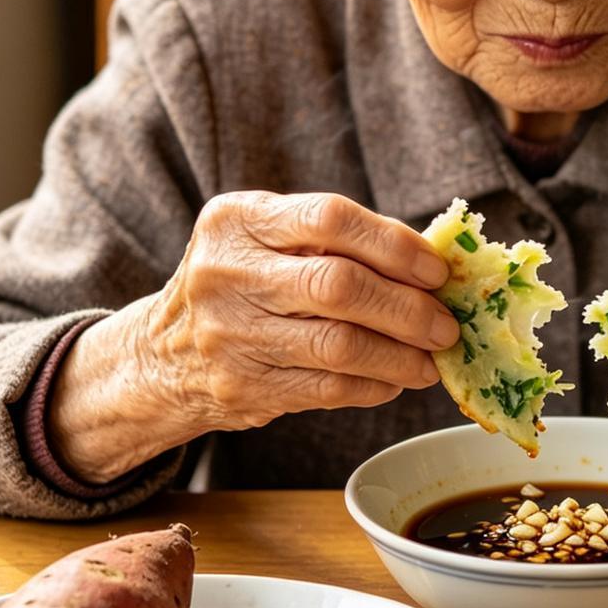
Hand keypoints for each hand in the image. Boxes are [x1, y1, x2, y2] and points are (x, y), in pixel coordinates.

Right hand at [49, 192, 458, 481]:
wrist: (161, 355)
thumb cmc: (239, 284)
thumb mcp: (264, 240)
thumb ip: (333, 241)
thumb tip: (431, 262)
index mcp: (237, 219)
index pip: (331, 218)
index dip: (395, 245)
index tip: (436, 270)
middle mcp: (226, 272)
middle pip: (340, 286)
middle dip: (407, 308)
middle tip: (445, 324)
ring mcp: (230, 334)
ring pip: (339, 345)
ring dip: (400, 355)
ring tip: (432, 358)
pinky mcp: (242, 387)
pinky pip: (328, 388)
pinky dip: (374, 384)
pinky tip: (395, 379)